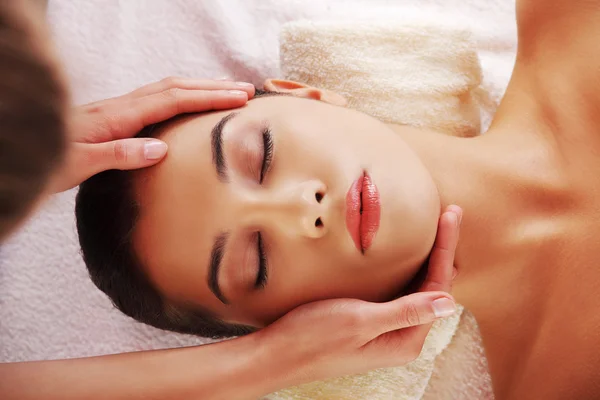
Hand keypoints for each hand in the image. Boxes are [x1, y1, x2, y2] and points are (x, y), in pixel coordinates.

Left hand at [51, 78, 254, 191]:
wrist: (23, 147)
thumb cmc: (48, 160)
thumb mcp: (80, 163)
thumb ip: (119, 154)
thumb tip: (161, 148)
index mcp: (118, 116)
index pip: (173, 99)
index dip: (209, 97)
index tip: (239, 98)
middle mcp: (121, 106)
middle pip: (176, 87)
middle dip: (213, 86)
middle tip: (246, 90)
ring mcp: (119, 109)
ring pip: (168, 89)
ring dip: (200, 87)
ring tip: (227, 91)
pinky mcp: (116, 116)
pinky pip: (158, 98)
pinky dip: (183, 95)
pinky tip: (189, 104)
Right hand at [258, 205, 461, 387]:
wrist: (279, 353)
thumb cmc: (314, 337)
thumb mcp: (360, 320)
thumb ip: (405, 311)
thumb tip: (449, 303)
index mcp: (406, 340)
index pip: (438, 287)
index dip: (446, 250)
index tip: (450, 215)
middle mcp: (402, 337)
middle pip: (433, 287)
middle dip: (443, 251)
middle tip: (450, 214)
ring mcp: (388, 331)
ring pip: (419, 289)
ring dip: (428, 259)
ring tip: (438, 229)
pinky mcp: (372, 323)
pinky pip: (401, 292)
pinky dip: (409, 269)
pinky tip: (409, 256)